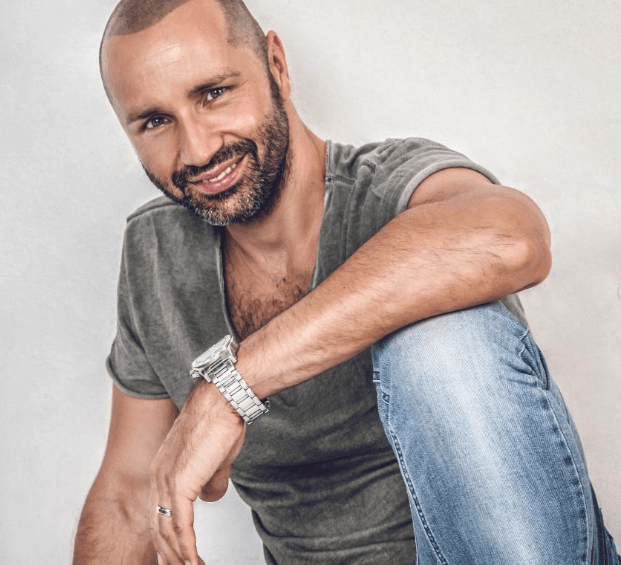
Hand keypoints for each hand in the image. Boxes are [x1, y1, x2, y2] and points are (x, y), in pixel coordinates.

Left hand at [149, 380, 245, 564]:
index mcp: (163, 469)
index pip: (159, 512)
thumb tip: (211, 499)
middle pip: (158, 525)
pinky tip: (193, 561)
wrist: (221, 400)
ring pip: (168, 530)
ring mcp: (166, 481)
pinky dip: (186, 547)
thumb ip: (211, 481)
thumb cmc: (220, 422)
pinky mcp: (180, 485)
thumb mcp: (215, 459)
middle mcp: (158, 477)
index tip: (173, 555)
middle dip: (168, 553)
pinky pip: (181, 526)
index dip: (166, 536)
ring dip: (179, 555)